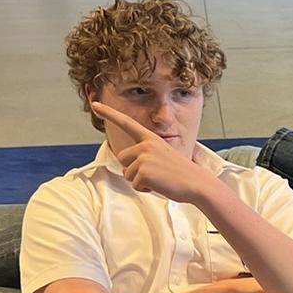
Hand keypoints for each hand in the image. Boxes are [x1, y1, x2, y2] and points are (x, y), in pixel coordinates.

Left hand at [91, 102, 216, 206]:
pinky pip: (135, 185)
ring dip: (141, 181)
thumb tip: (127, 169)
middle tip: (156, 174)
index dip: (109, 113)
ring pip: (128, 174)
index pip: (127, 123)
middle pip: (123, 160)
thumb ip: (144, 156)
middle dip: (134, 170)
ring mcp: (144, 158)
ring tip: (160, 179)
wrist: (198, 184)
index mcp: (150, 139)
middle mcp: (145, 145)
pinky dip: (146, 189)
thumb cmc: (182, 174)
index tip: (95, 103)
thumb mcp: (163, 157)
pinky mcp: (143, 172)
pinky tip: (160, 185)